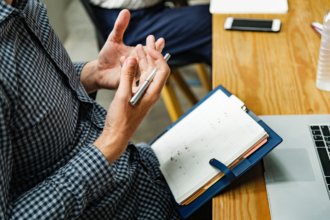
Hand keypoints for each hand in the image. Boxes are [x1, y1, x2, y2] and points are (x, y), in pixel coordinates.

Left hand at [80, 9, 164, 92]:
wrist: (98, 71)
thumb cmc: (108, 56)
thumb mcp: (113, 39)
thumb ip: (120, 27)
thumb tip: (126, 11)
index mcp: (138, 56)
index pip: (151, 51)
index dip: (157, 47)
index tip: (161, 40)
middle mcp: (138, 66)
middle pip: (150, 61)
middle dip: (152, 53)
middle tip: (151, 46)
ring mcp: (133, 75)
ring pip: (142, 69)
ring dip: (140, 60)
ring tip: (136, 52)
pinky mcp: (126, 82)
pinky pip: (129, 75)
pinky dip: (128, 67)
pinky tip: (125, 59)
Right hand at [94, 44, 169, 162]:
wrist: (115, 136)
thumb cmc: (120, 120)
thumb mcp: (122, 95)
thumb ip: (127, 76)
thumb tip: (132, 59)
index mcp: (152, 93)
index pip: (163, 70)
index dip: (158, 57)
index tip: (148, 47)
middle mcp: (151, 93)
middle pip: (155, 69)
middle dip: (151, 54)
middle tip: (146, 40)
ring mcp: (144, 94)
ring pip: (146, 73)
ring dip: (142, 60)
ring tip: (137, 46)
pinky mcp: (137, 96)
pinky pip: (138, 79)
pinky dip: (134, 69)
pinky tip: (129, 62)